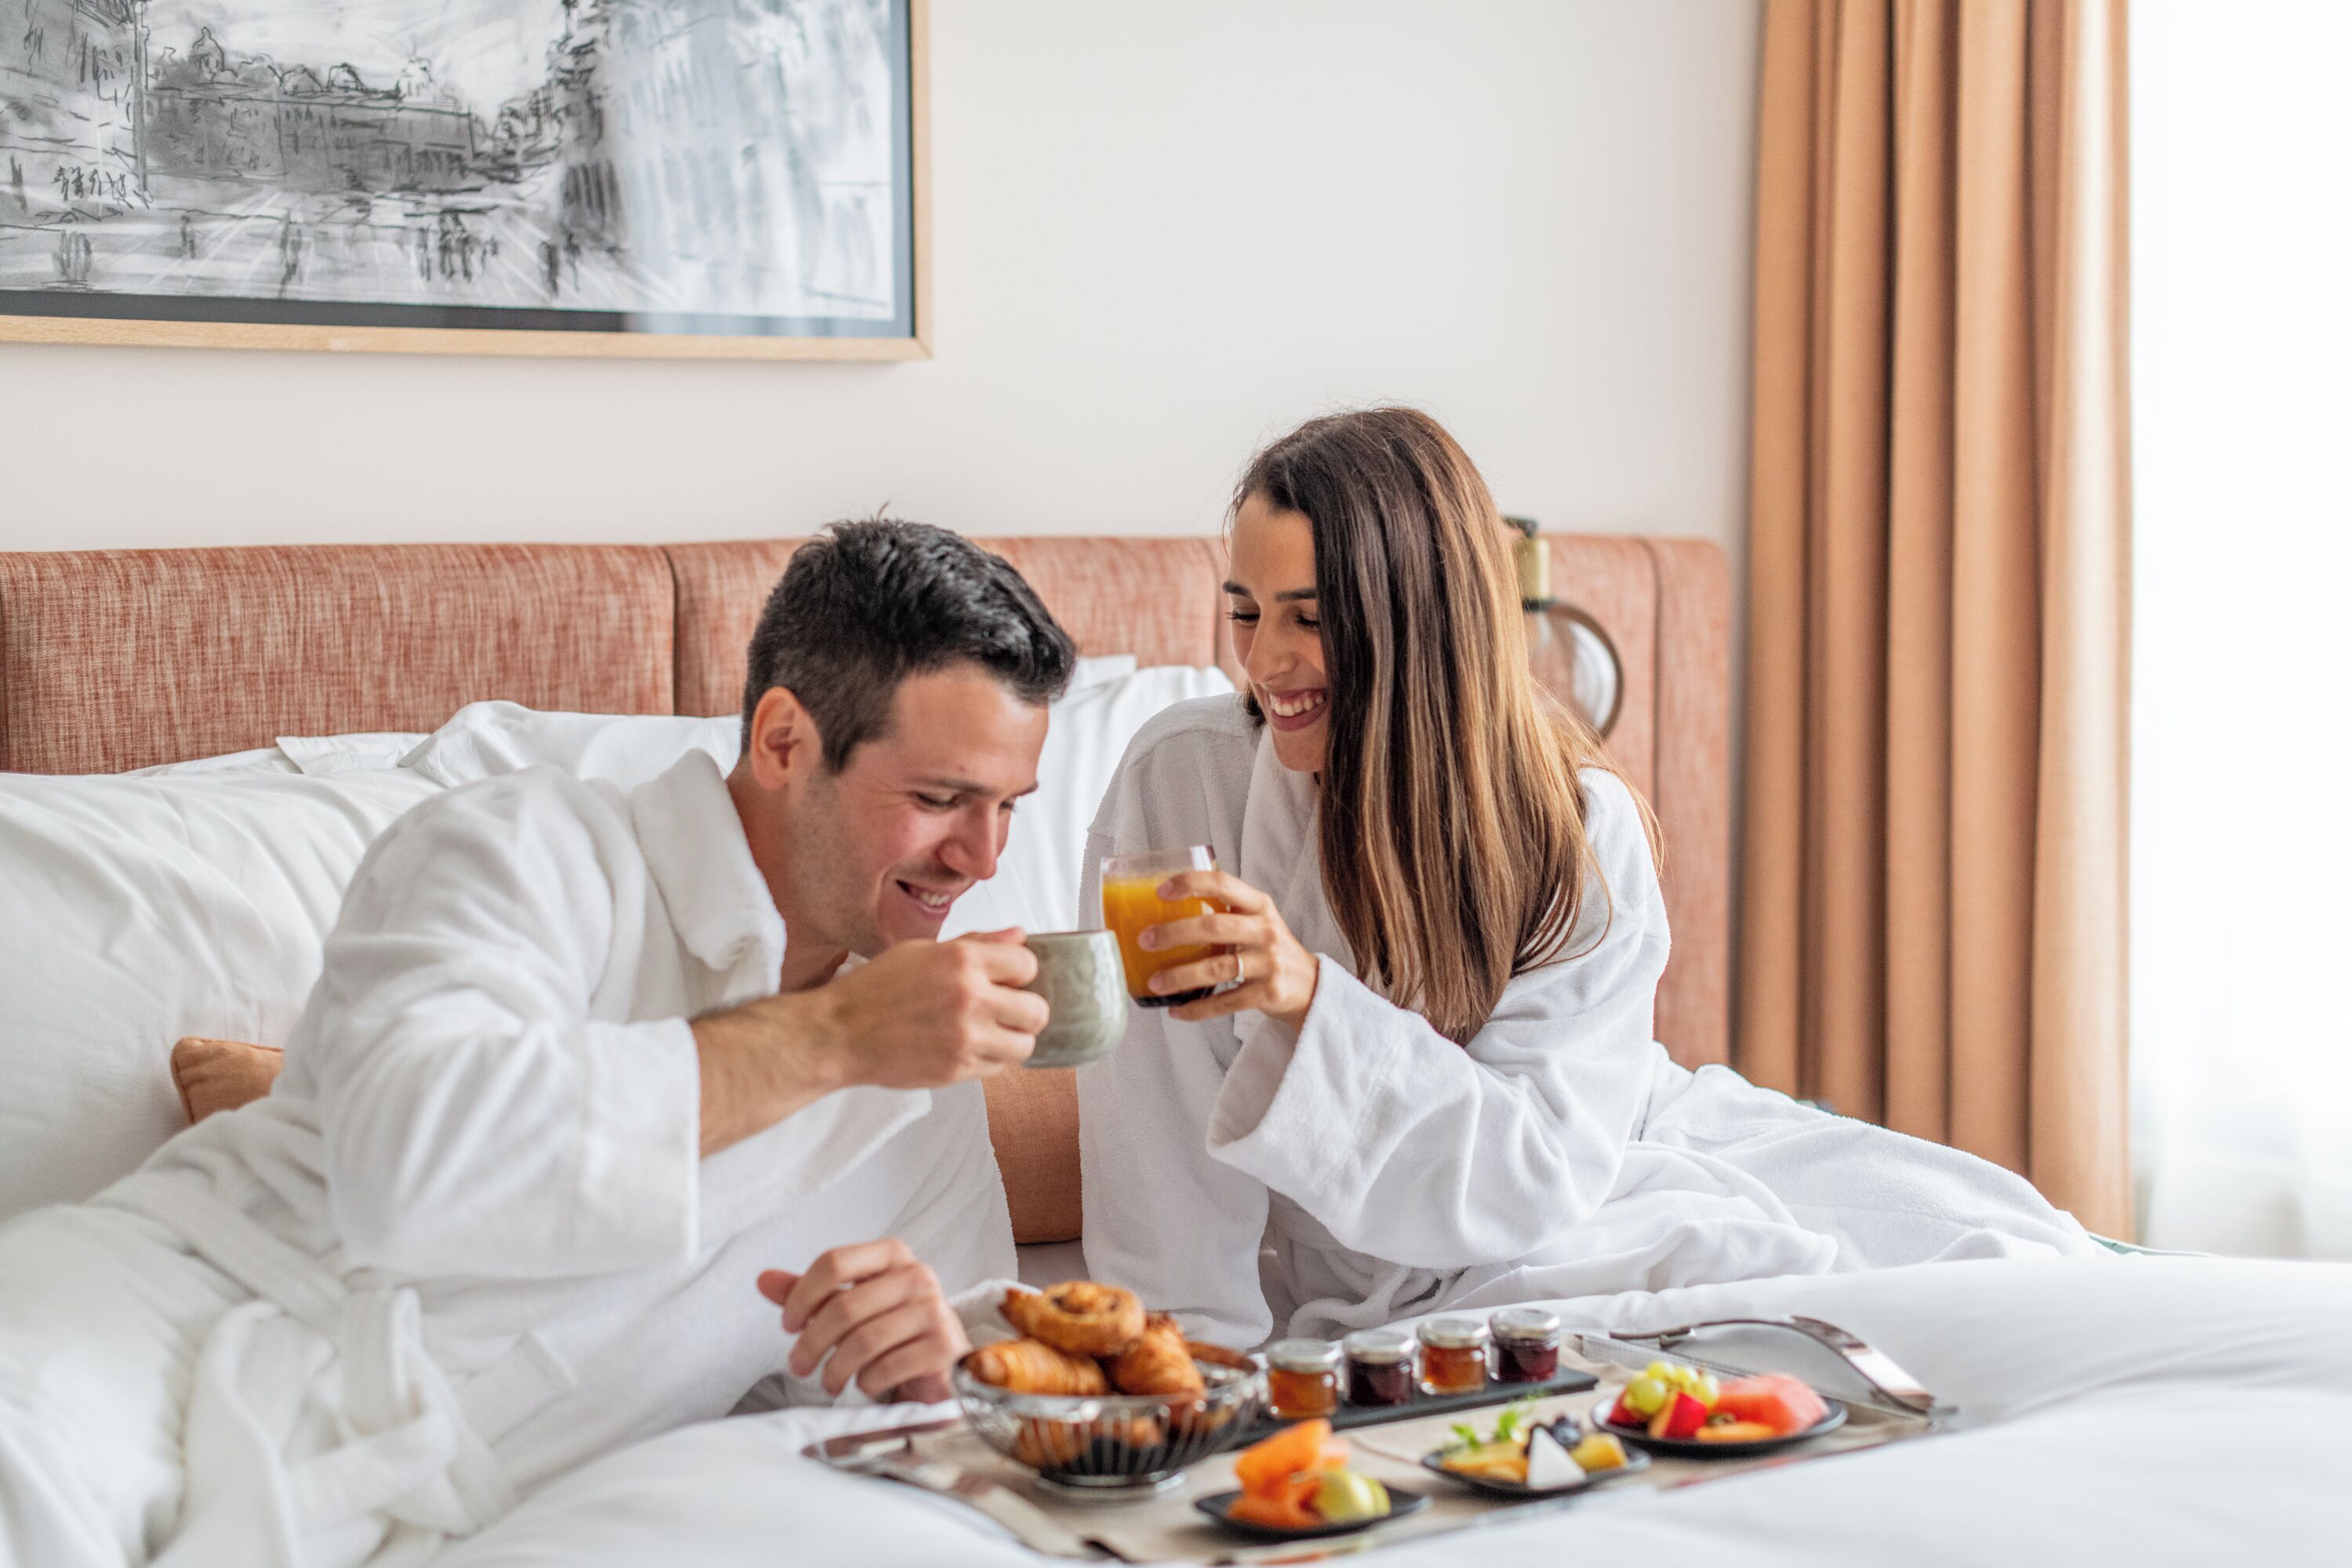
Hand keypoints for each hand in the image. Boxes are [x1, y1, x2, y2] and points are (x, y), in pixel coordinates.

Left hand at [758, 1239, 968, 1401]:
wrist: (941, 1362)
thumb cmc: (890, 1329)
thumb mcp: (849, 1305)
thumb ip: (810, 1293)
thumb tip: (763, 1279)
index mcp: (891, 1255)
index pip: (834, 1262)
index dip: (801, 1295)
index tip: (788, 1324)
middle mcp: (917, 1275)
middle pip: (844, 1306)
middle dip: (811, 1343)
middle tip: (798, 1365)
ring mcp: (934, 1310)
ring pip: (863, 1341)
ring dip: (835, 1369)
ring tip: (828, 1382)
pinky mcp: (943, 1347)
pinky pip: (887, 1367)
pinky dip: (866, 1382)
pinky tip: (864, 1384)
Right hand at [814, 930, 1047, 1088]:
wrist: (839, 1032)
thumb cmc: (875, 989)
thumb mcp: (923, 950)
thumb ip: (976, 943)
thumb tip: (1018, 937)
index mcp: (963, 960)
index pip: (1028, 963)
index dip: (1020, 971)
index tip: (1009, 978)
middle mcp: (970, 998)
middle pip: (1037, 1011)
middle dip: (1026, 1010)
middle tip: (1007, 1010)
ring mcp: (965, 1038)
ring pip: (1024, 1046)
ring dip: (1012, 1039)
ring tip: (989, 1032)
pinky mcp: (956, 1070)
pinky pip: (997, 1068)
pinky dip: (988, 1059)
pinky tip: (965, 1047)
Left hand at [1142, 870, 1319, 1031]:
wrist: (1310, 986)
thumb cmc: (1268, 949)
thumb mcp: (1256, 921)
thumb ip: (1223, 913)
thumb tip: (1164, 912)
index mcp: (1259, 905)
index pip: (1223, 884)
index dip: (1191, 883)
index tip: (1161, 891)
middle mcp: (1266, 930)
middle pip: (1214, 926)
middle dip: (1174, 933)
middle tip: (1145, 940)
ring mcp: (1269, 963)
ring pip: (1217, 968)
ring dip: (1180, 976)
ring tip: (1154, 983)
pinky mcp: (1269, 993)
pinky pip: (1226, 1002)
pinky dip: (1198, 1008)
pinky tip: (1177, 1010)